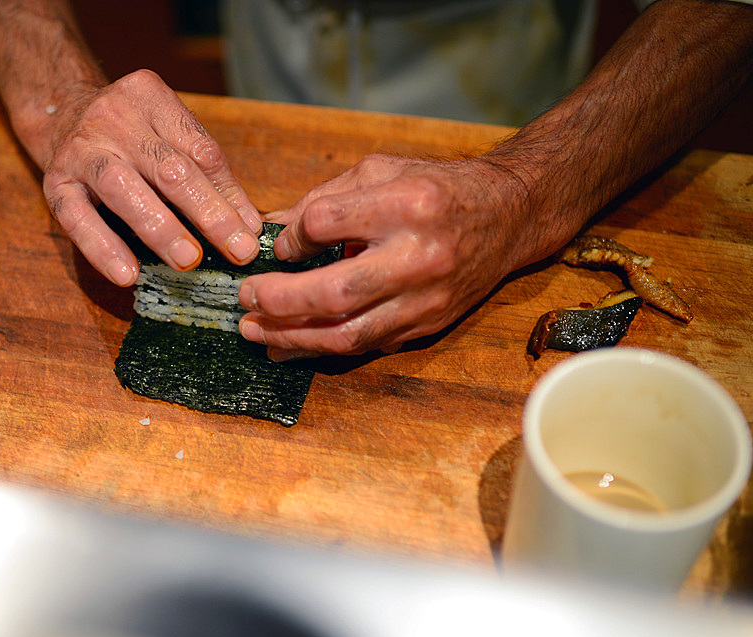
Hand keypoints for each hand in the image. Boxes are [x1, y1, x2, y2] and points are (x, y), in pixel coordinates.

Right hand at [42, 70, 262, 285]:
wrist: (58, 110)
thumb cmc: (128, 133)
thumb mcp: (167, 135)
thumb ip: (206, 172)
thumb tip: (248, 226)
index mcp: (150, 97)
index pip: (200, 149)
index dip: (229, 193)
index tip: (251, 232)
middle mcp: (113, 118)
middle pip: (169, 169)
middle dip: (208, 214)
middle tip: (238, 251)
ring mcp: (81, 149)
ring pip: (124, 189)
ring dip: (161, 228)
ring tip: (189, 260)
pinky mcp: (54, 182)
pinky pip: (77, 218)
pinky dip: (103, 248)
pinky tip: (128, 274)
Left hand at [237, 154, 536, 358]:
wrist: (508, 217)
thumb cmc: (440, 189)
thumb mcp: (382, 171)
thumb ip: (325, 198)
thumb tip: (270, 229)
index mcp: (407, 204)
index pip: (326, 223)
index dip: (292, 237)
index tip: (277, 245)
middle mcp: (418, 256)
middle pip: (335, 291)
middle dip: (280, 300)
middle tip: (245, 299)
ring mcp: (425, 298)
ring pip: (348, 332)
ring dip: (293, 337)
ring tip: (254, 333)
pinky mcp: (426, 325)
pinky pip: (366, 345)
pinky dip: (322, 349)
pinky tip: (288, 345)